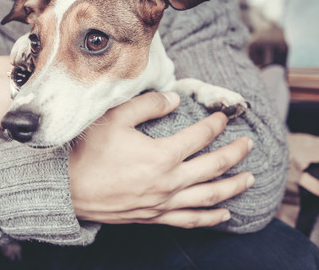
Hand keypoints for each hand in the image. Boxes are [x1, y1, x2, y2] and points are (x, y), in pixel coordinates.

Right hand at [69, 91, 254, 227]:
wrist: (69, 189)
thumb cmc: (89, 152)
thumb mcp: (116, 118)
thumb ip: (148, 104)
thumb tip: (175, 99)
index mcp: (162, 155)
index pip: (199, 136)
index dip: (215, 124)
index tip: (223, 117)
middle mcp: (169, 182)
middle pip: (214, 167)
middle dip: (235, 153)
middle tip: (249, 144)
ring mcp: (163, 202)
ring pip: (209, 196)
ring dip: (233, 187)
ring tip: (250, 179)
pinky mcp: (154, 216)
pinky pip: (190, 220)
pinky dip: (210, 218)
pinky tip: (225, 215)